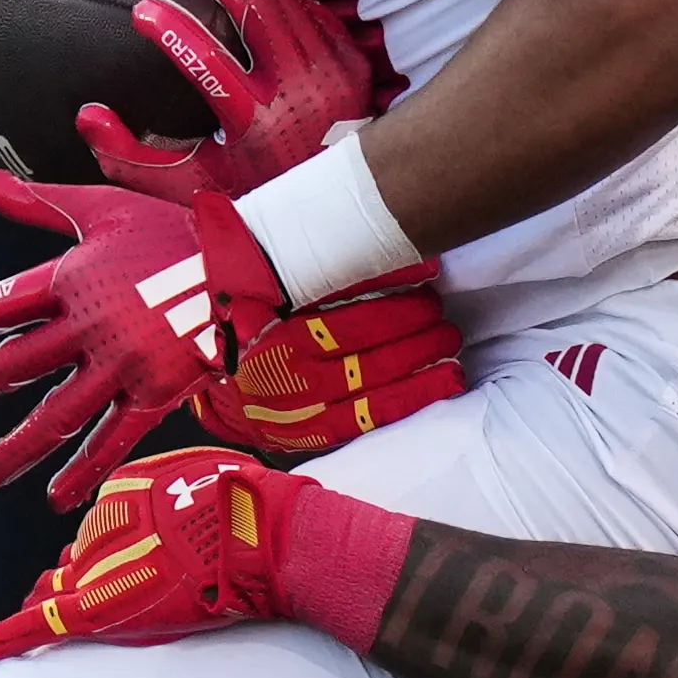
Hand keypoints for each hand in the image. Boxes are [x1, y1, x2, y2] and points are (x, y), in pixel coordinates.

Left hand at [0, 169, 297, 507]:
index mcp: (73, 280)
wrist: (247, 259)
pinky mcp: (156, 393)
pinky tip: (56, 497)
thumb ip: (33, 201)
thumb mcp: (99, 208)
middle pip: (19, 364)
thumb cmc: (171, 228)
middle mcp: (91, 326)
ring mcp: (123, 364)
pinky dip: (83, 470)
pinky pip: (113, 439)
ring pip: (58, 415)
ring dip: (15, 449)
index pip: (2, 307)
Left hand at [0, 448, 416, 659]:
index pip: (108, 524)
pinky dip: (13, 635)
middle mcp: (101, 523)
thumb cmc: (252, 506)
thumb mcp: (215, 475)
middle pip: (85, 556)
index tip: (136, 556)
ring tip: (42, 612)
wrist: (258, 535)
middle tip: (114, 590)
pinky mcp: (96, 606)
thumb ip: (190, 486)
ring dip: (59, 599)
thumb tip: (197, 492)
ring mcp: (96, 565)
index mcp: (127, 487)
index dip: (119, 545)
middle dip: (92, 573)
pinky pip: (43, 623)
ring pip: (65, 585)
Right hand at [76, 0, 390, 200]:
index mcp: (258, 120)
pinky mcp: (348, 54)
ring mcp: (329, 66)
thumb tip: (88, 116)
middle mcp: (299, 87)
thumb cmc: (255, 189)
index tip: (141, 9)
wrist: (341, 198)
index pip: (209, 64)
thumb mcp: (189, 187)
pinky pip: (305, 1)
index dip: (173, 31)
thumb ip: (131, 159)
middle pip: (254, 7)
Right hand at [199, 274, 466, 458]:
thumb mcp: (259, 298)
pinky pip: (376, 417)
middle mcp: (297, 379)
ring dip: (422, 364)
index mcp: (281, 340)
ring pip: (378, 388)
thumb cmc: (252, 334)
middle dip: (414, 334)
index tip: (423, 288)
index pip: (346, 324)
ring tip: (452, 342)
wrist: (225, 395)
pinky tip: (446, 381)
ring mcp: (310, 412)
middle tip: (442, 314)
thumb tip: (364, 243)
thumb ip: (303, 277)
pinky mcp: (323, 434)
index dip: (391, 307)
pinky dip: (414, 396)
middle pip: (368, 357)